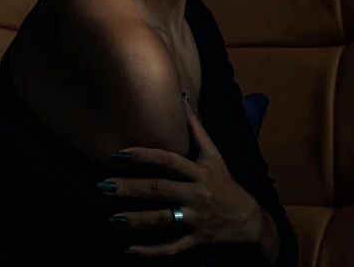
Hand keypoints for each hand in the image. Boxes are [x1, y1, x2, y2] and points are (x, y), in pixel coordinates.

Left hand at [98, 95, 259, 257]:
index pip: (168, 161)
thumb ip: (196, 130)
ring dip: (137, 220)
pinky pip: (171, 249)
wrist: (249, 221)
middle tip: (104, 186)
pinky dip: (151, 252)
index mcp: (199, 172)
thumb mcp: (214, 155)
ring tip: (113, 219)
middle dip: (130, 188)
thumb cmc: (224, 183)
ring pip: (163, 220)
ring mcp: (196, 221)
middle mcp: (196, 195)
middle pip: (160, 190)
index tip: (118, 156)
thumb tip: (181, 101)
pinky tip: (129, 251)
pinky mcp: (196, 243)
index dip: (143, 156)